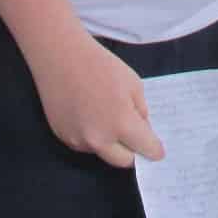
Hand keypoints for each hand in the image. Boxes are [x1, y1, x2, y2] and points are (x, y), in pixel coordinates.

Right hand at [27, 31, 165, 168]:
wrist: (60, 56)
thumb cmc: (100, 65)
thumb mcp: (133, 83)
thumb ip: (141, 111)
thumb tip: (142, 130)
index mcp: (121, 124)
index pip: (147, 149)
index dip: (154, 149)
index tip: (156, 149)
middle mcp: (99, 139)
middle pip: (124, 161)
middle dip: (132, 151)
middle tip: (132, 134)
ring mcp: (78, 140)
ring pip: (103, 152)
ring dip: (109, 142)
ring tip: (103, 114)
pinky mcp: (63, 137)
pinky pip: (84, 144)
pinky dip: (90, 136)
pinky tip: (86, 113)